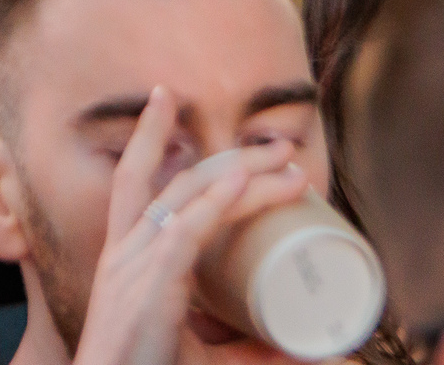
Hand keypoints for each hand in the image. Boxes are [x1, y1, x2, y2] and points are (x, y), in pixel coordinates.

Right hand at [71, 87, 307, 364]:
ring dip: (243, 173)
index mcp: (125, 258)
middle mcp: (125, 251)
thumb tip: (318, 356)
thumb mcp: (204, 358)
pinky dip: (214, 205)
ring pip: (189, 198)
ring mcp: (135, 265)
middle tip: (275, 142)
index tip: (170, 103)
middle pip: (173, 179)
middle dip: (223, 152)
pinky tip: (241, 184)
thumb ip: (253, 351)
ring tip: (285, 159)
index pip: (136, 180)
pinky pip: (185, 234)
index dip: (152, 138)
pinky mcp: (150, 287)